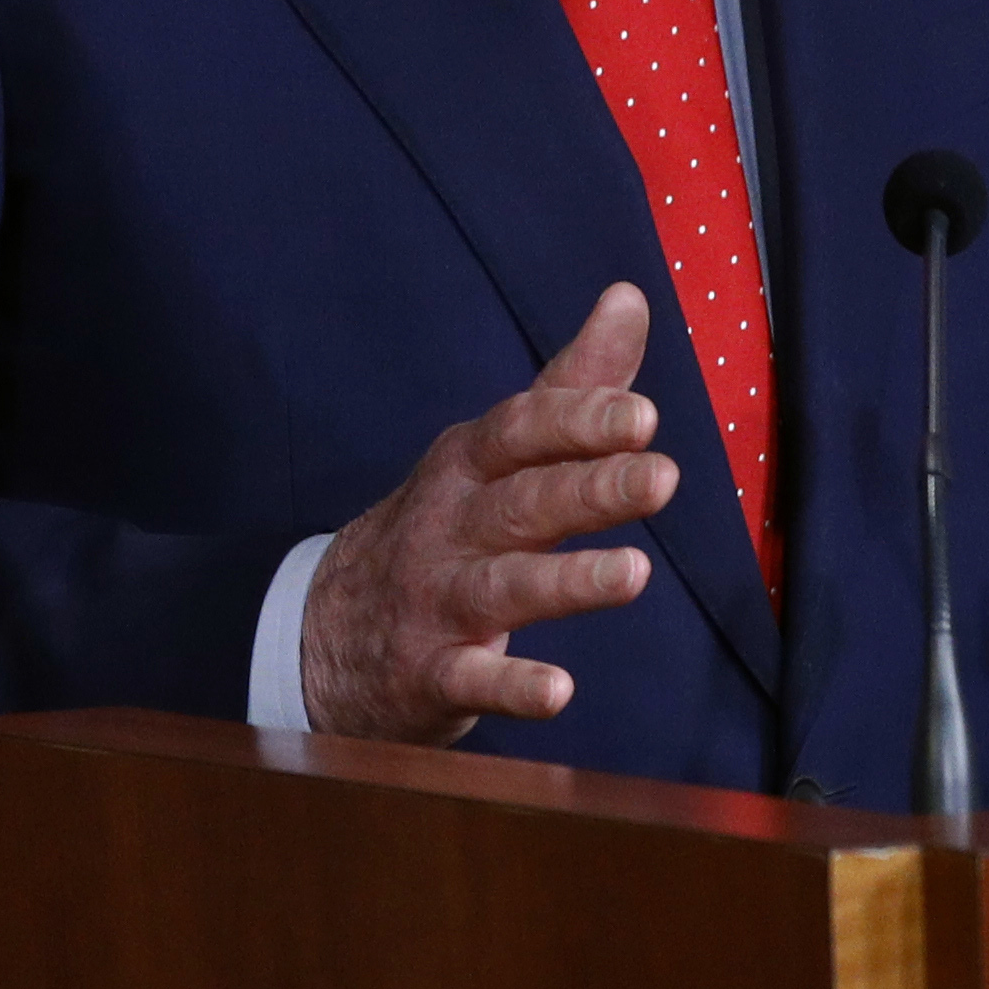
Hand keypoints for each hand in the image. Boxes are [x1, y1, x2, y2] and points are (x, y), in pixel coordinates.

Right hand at [299, 283, 676, 741]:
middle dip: (590, 487)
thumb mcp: (495, 451)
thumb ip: (570, 383)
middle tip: (663, 478)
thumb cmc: (441, 527)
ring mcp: (436, 601)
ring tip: (633, 574)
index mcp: (469, 466)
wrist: (326, 633)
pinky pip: (471, 681)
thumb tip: (630, 295)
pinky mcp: (431, 674)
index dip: (579, 419)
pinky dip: (511, 688)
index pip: (522, 431)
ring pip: (502, 588)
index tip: (644, 414)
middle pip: (522, 501)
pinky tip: (559, 692)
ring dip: (565, 581)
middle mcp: (450, 526)